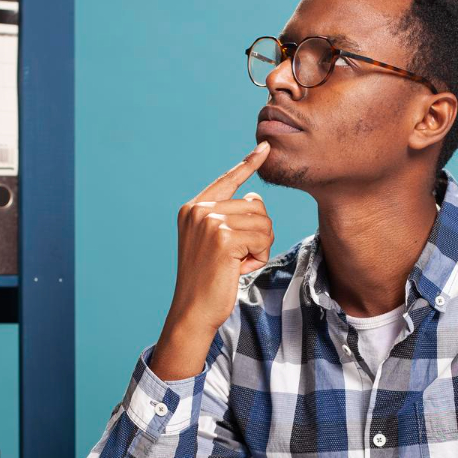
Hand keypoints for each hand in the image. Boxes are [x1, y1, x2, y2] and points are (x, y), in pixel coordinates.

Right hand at [168, 142, 275, 335]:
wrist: (193, 310)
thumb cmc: (208, 281)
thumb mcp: (214, 243)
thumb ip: (229, 218)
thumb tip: (254, 198)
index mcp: (193, 208)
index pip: (227, 180)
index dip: (248, 164)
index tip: (264, 147)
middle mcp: (199, 210)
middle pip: (256, 205)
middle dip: (257, 234)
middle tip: (236, 257)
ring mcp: (210, 222)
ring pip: (263, 222)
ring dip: (259, 247)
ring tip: (237, 264)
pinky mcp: (224, 238)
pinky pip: (263, 238)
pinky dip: (259, 257)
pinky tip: (239, 269)